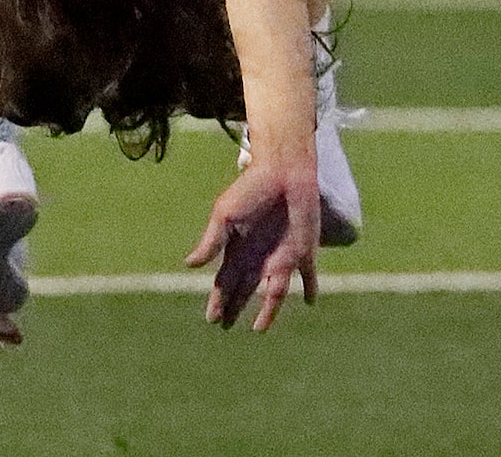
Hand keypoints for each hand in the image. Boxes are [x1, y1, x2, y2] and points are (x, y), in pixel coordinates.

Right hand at [184, 154, 319, 330]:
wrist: (284, 172)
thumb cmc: (251, 188)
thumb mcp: (225, 215)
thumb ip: (211, 241)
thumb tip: (189, 265)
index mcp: (237, 249)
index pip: (224, 282)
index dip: (217, 301)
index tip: (211, 319)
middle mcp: (258, 257)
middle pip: (244, 289)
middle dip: (235, 307)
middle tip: (226, 326)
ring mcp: (281, 256)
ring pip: (273, 292)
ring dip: (267, 310)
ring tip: (258, 329)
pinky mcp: (304, 251)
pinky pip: (308, 275)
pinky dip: (310, 288)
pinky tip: (310, 302)